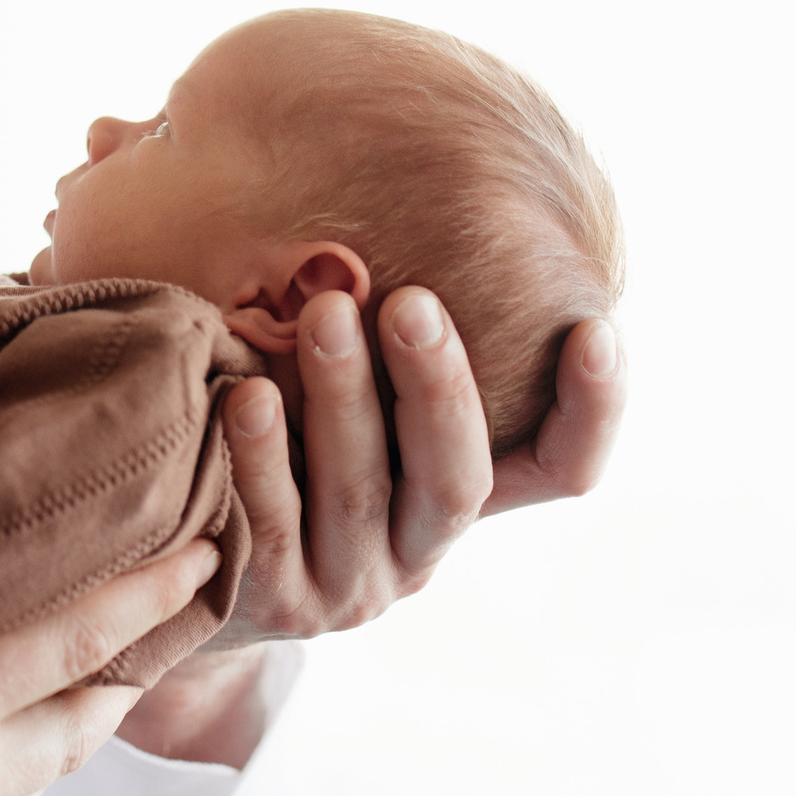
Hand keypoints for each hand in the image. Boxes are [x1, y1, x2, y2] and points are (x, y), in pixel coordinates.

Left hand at [209, 287, 626, 641]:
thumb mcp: (353, 401)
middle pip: (456, 477)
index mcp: (457, 494)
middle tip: (411, 301)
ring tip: (324, 313)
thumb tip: (426, 193)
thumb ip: (389, 345)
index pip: (560, 470)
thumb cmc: (285, 441)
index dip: (594, 410)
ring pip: (360, 492)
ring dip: (345, 397)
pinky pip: (271, 525)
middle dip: (438, 383)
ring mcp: (350, 585)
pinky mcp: (275, 602)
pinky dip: (260, 455)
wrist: (200, 563)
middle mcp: (419, 549)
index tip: (594, 328)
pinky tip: (243, 392)